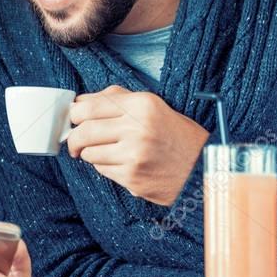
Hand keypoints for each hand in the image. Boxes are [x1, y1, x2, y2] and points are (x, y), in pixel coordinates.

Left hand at [66, 85, 208, 205]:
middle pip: (83, 130)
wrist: (203, 167)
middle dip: (73, 138)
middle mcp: (137, 128)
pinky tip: (120, 163)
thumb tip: (79, 101)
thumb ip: (116, 99)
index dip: (74, 114)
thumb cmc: (174, 134)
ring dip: (90, 153)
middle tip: (75, 142)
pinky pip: (102, 170)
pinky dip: (104, 167)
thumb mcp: (151, 106)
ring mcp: (134, 154)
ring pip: (89, 153)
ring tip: (104, 152)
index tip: (73, 120)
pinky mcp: (133, 177)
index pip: (88, 106)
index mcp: (141, 104)